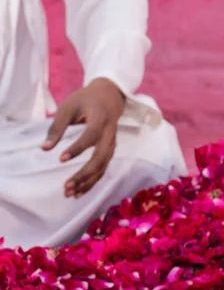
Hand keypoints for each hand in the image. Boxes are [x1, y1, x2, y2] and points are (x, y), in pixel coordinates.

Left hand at [41, 77, 126, 197]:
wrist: (110, 96)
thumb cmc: (86, 100)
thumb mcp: (68, 107)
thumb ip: (57, 127)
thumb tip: (44, 148)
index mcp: (100, 119)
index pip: (91, 136)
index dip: (77, 148)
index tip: (60, 158)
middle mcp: (110, 134)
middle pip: (100, 158)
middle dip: (84, 174)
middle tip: (66, 186)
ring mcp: (112, 144)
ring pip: (102, 167)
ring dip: (87, 182)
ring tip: (69, 193)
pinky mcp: (110, 151)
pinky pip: (103, 169)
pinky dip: (92, 182)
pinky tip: (79, 191)